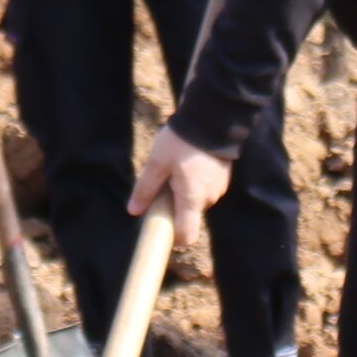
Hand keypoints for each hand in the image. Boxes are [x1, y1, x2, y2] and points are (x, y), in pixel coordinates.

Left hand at [129, 125, 229, 276]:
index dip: (174, 237)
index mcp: (192, 198)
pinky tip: (188, 165)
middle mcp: (208, 198)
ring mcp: (219, 188)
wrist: (210, 119)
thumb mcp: (157, 163)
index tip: (161, 227)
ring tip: (176, 170)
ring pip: (196, 202)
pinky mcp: (222, 178)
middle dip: (174, 207)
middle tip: (163, 185)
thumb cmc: (181, 141)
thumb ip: (146, 189)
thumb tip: (134, 211)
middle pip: (189, 216)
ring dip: (184, 194)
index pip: (187, 235)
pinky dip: (194, 184)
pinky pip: (204, 190)